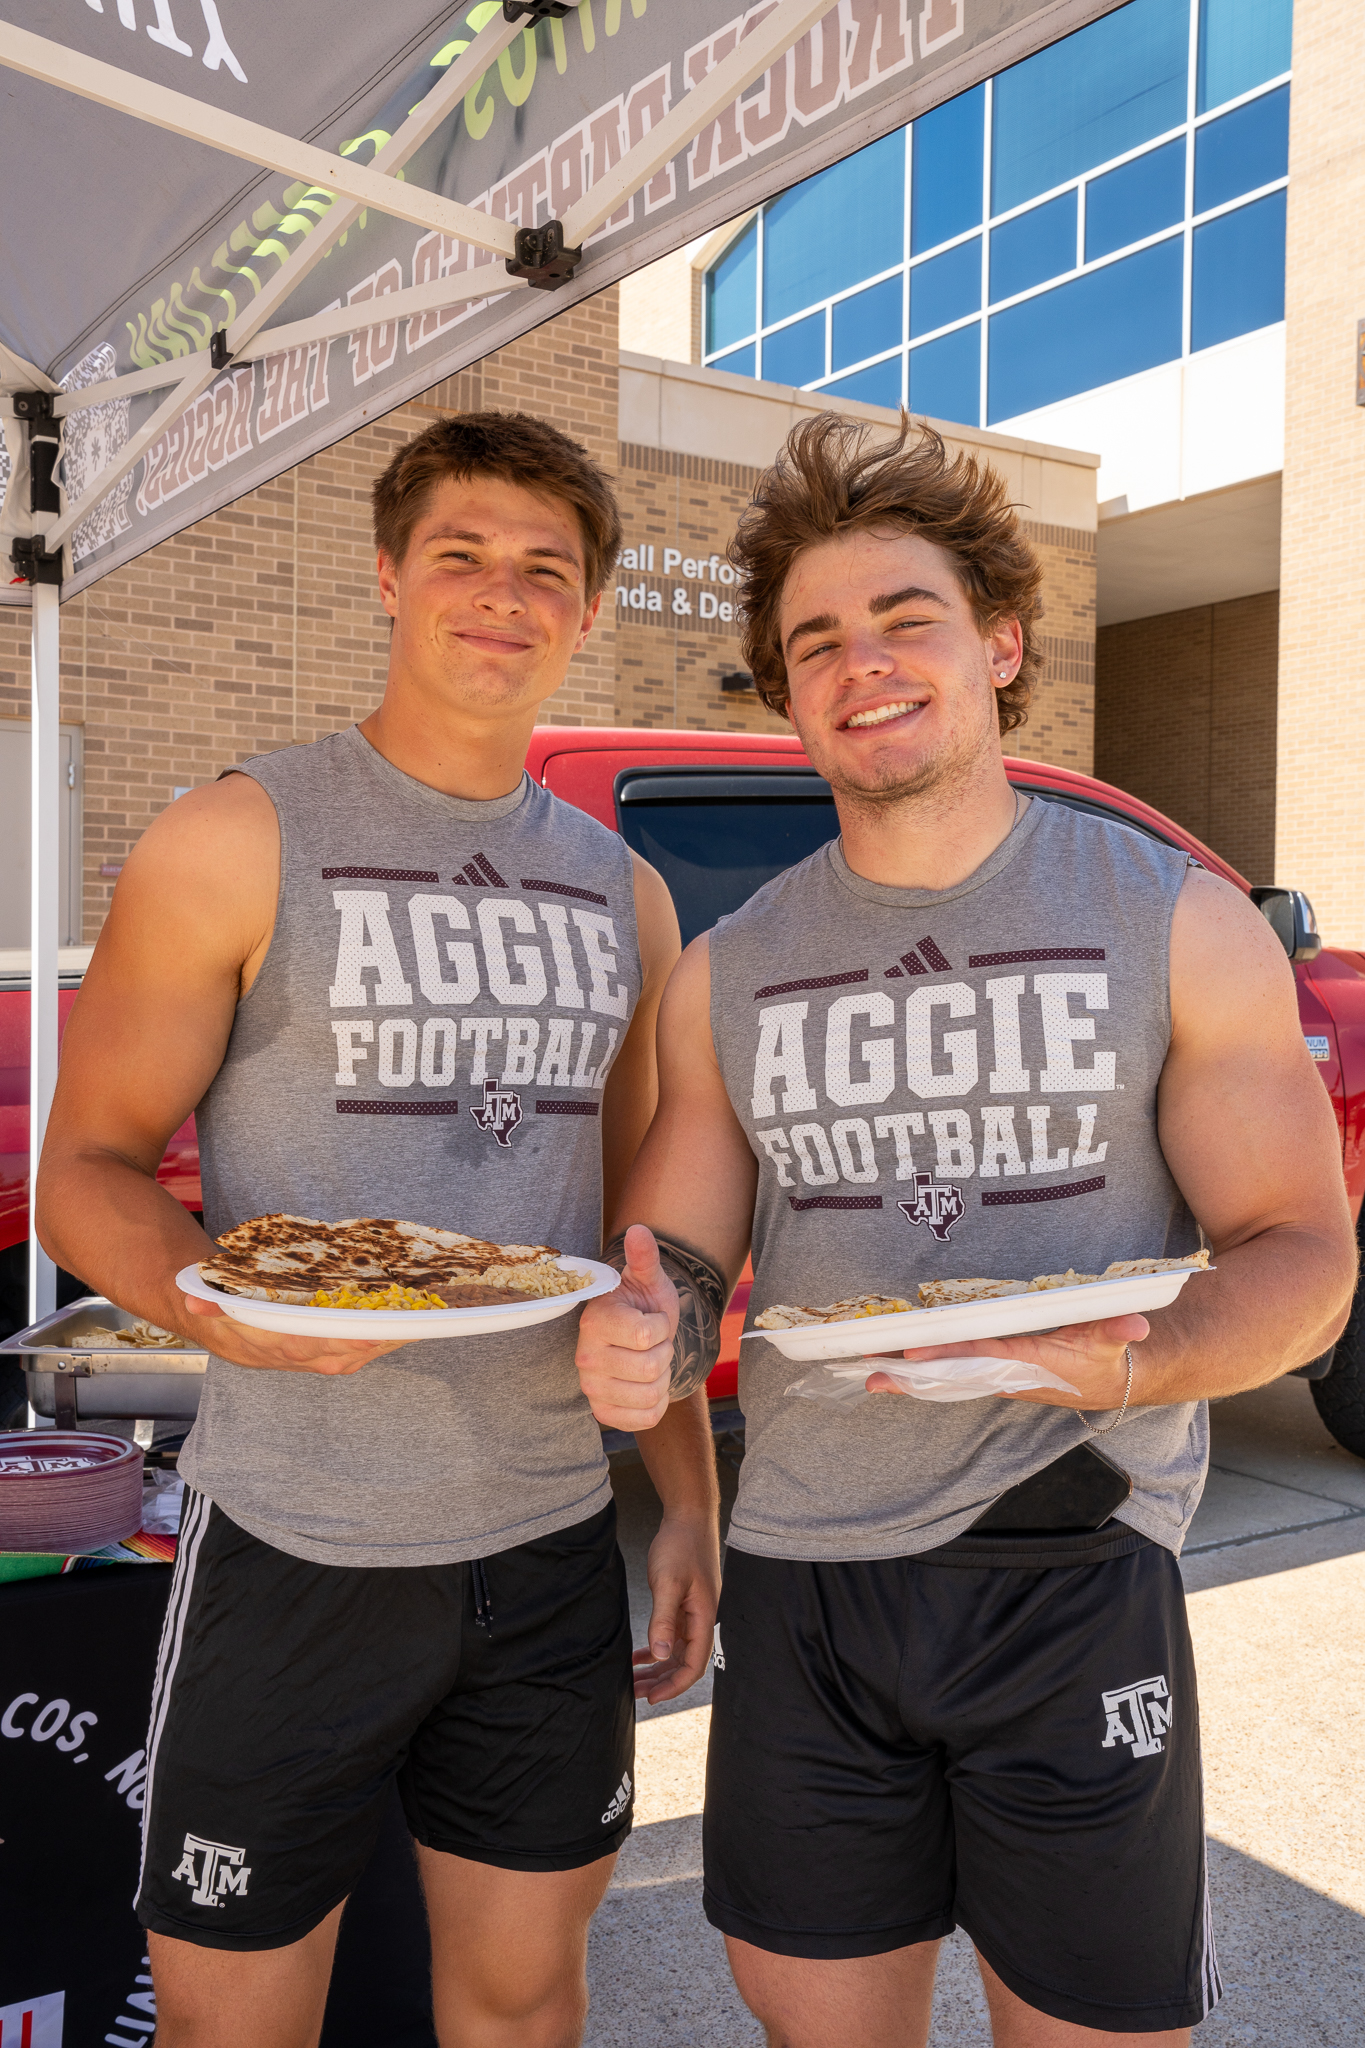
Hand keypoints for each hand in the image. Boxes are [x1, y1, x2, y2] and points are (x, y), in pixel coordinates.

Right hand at [179, 1290, 404, 1375]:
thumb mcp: (207, 1297)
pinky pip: (349, 1357)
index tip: (367, 1334)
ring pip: (347, 1359)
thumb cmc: (219, 1303)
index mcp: (266, 1343)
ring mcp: (304, 1360)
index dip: (336, 1341)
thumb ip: (207, 1301)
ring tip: (412, 1327)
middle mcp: (289, 1357)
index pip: (304, 1346)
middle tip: (405, 1325)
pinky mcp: (316, 1357)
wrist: (215, 1324)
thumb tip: (197, 1301)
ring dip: (379, 1345)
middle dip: (371, 1342)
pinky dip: (374, 1345)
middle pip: (336, 1355)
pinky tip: (397, 1331)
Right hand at [575, 1223, 678, 1430]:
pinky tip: (646, 1385)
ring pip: (651, 1395)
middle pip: (651, 1367)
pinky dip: (657, 1404)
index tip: (651, 1319)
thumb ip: (645, 1257)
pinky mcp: (603, 1413)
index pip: (647, 1335)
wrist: (638, 1338)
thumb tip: (639, 1230)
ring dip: (662, 1379)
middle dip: (664, 1353)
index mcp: (595, 1321)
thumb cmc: (643, 1305)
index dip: (662, 1327)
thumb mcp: (649, 1280)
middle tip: (652, 1344)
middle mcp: (586, 1358)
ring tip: (649, 1362)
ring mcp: (591, 1388)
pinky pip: (646, 1419)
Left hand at [632, 1507, 721, 1704]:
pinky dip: (655, 1650)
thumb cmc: (681, 1546)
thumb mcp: (668, 1582)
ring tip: (633, 1681)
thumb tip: (660, 1655)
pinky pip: (670, 1637)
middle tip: (635, 1694)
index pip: (694, 1666)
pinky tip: (638, 1657)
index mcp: (704, 1618)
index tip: (651, 1698)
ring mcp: (692, 1614)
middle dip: (661, 1682)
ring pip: (675, 1653)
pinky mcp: (682, 1605)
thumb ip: (663, 1619)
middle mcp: (701, 1621)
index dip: (674, 1686)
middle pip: (684, 1664)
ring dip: (656, 1669)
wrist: (687, 1518)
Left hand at [863, 1311, 1150, 1407]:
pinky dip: (921, 1379)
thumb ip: (1120, 1327)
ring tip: (870, 1375)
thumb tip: (1135, 1323)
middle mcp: (1007, 1376)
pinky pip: (951, 1380)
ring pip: (947, 1380)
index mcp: (1031, 1363)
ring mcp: (997, 1380)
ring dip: (910, 1379)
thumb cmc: (1104, 1356)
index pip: (984, 1355)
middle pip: (954, 1373)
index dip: (951, 1352)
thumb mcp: (1115, 1339)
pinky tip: (891, 1376)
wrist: (1108, 1384)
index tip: (918, 1351)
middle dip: (915, 1373)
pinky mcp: (992, 1378)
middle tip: (874, 1369)